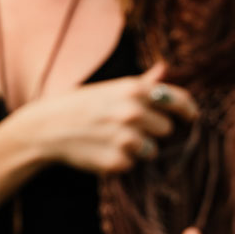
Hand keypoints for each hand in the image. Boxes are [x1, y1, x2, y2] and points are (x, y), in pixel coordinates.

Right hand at [20, 62, 197, 174]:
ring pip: (151, 150)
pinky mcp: (117, 162)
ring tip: (109, 138)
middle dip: (150, 130)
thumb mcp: (108, 88)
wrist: (45, 127)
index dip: (187, 110)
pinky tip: (99, 150)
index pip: (179, 101)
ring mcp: (125, 138)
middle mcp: (132, 112)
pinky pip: (132, 165)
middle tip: (123, 126)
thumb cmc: (79, 105)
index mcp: (133, 89)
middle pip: (166, 129)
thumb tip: (165, 68)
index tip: (190, 117)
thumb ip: (142, 82)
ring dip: (135, 148)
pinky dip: (118, 161)